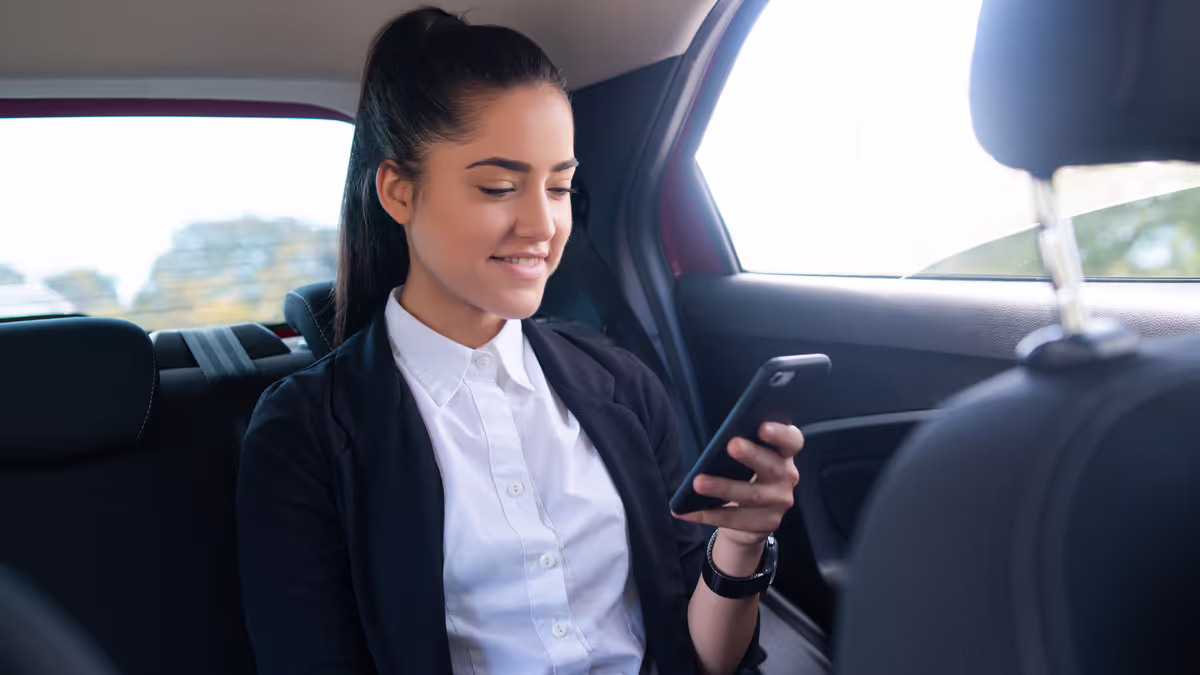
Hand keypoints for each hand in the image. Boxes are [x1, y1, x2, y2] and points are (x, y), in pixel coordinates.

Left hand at [673, 422, 802, 548]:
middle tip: (732, 445)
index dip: (780, 433)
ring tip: (698, 483)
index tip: (762, 427)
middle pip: (772, 466)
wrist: (751, 517)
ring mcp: (780, 502)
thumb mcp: (746, 459)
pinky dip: (708, 514)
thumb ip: (741, 446)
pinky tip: (687, 511)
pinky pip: (735, 519)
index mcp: (783, 453)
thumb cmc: (744, 476)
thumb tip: (717, 441)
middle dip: (751, 454)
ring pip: (752, 495)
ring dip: (723, 487)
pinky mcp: (768, 523)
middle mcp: (787, 476)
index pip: (791, 440)